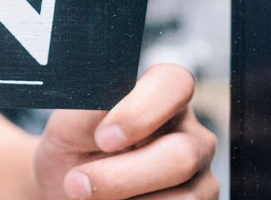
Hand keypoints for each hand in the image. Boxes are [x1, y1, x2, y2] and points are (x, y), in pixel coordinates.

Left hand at [34, 64, 217, 199]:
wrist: (70, 190)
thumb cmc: (73, 152)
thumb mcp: (69, 127)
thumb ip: (89, 110)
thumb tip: (105, 98)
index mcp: (160, 96)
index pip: (175, 83)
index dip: (141, 113)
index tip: (103, 139)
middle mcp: (190, 131)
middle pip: (182, 155)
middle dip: (122, 176)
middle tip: (78, 184)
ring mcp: (201, 173)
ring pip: (183, 197)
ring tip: (92, 196)